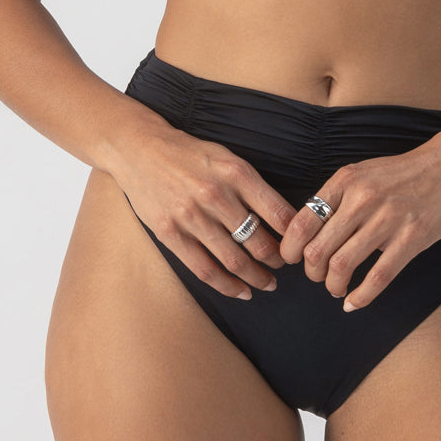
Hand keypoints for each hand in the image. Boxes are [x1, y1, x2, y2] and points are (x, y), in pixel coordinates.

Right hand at [114, 119, 298, 298]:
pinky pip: (204, 269)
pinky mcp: (170, 233)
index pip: (278, 213)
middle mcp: (215, 195)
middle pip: (259, 241)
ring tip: (267, 283)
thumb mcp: (227, 158)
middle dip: (277, 260)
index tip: (300, 245)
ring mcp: (191, 216)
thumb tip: (284, 220)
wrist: (140, 149)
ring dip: (256, 278)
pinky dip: (227, 286)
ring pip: (234, 260)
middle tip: (284, 266)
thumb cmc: (190, 155)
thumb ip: (253, 187)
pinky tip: (241, 292)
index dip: (295, 236)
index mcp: (236, 173)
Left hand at [277, 133, 440, 310]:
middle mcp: (362, 199)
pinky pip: (378, 277)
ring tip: (336, 289)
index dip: (290, 249)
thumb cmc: (406, 174)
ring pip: (342, 266)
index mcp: (345, 181)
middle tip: (318, 278)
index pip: (302, 223)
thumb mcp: (364, 173)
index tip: (293, 260)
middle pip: (317, 250)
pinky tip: (353, 302)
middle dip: (312, 273)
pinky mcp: (412, 238)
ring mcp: (388, 219)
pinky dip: (360, 297)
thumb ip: (338, 198)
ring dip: (333, 286)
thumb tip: (310, 234)